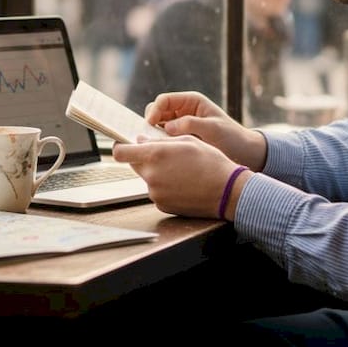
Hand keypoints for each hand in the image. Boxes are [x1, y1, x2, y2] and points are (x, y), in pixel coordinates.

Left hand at [113, 135, 243, 217]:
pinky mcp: (162, 205)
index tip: (123, 146)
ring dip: (157, 173)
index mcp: (155, 156)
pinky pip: (157, 192)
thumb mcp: (187, 141)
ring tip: (181, 172)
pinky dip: (165, 187)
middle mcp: (151, 176)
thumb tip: (140, 141)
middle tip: (164, 157)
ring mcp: (156, 193)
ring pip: (148, 178)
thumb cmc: (211, 162)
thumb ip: (159, 141)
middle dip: (144, 159)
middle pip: (134, 165)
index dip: (120, 148)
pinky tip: (183, 184)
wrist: (227, 191)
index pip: (120, 153)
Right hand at [146, 91, 266, 170]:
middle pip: (157, 112)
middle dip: (151, 123)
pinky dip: (161, 144)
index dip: (154, 111)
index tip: (150, 124)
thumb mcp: (213, 129)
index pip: (164, 101)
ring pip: (158, 127)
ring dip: (154, 135)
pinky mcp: (181, 140)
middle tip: (150, 138)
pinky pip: (164, 140)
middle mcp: (184, 112)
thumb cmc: (232, 137)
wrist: (245, 154)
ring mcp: (181, 126)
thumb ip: (190, 124)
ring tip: (156, 147)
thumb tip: (167, 127)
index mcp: (191, 102)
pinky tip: (162, 153)